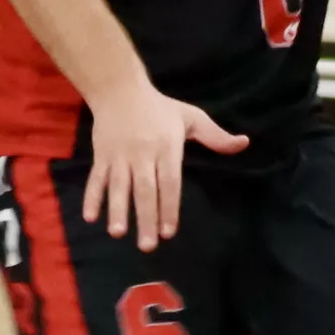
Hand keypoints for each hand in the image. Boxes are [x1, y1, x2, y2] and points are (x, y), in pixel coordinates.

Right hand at [84, 80, 244, 243]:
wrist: (119, 89)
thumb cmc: (159, 107)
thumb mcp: (191, 117)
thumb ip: (216, 136)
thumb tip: (244, 144)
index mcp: (167, 146)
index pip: (170, 181)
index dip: (169, 206)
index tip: (169, 231)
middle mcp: (143, 153)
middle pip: (145, 189)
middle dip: (146, 218)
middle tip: (148, 246)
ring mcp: (119, 155)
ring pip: (119, 186)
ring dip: (117, 210)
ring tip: (118, 233)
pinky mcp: (101, 155)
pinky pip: (96, 179)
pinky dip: (92, 197)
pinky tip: (90, 217)